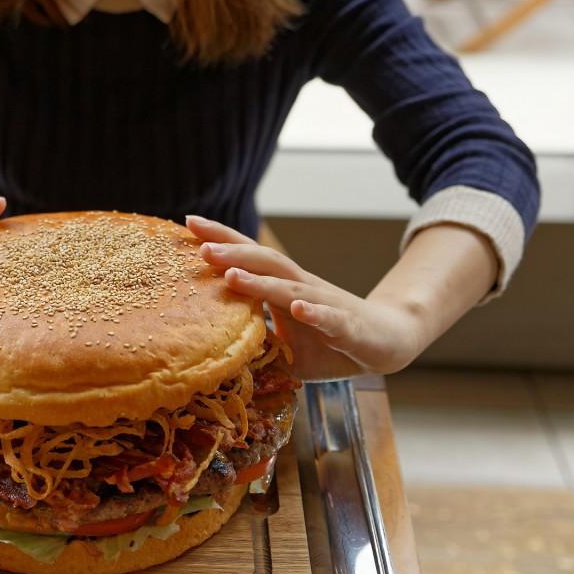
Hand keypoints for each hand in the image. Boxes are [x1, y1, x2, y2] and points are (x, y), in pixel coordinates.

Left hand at [186, 215, 426, 380]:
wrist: (385, 344)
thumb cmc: (328, 342)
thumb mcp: (282, 347)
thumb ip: (252, 342)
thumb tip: (209, 349)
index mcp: (282, 288)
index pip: (248, 258)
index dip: (221, 240)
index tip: (188, 224)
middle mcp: (301, 288)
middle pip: (264, 262)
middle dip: (232, 253)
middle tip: (201, 246)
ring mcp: (324, 304)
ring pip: (289, 289)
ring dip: (260, 282)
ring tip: (231, 276)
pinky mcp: (348, 326)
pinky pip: (330, 318)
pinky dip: (314, 313)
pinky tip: (298, 310)